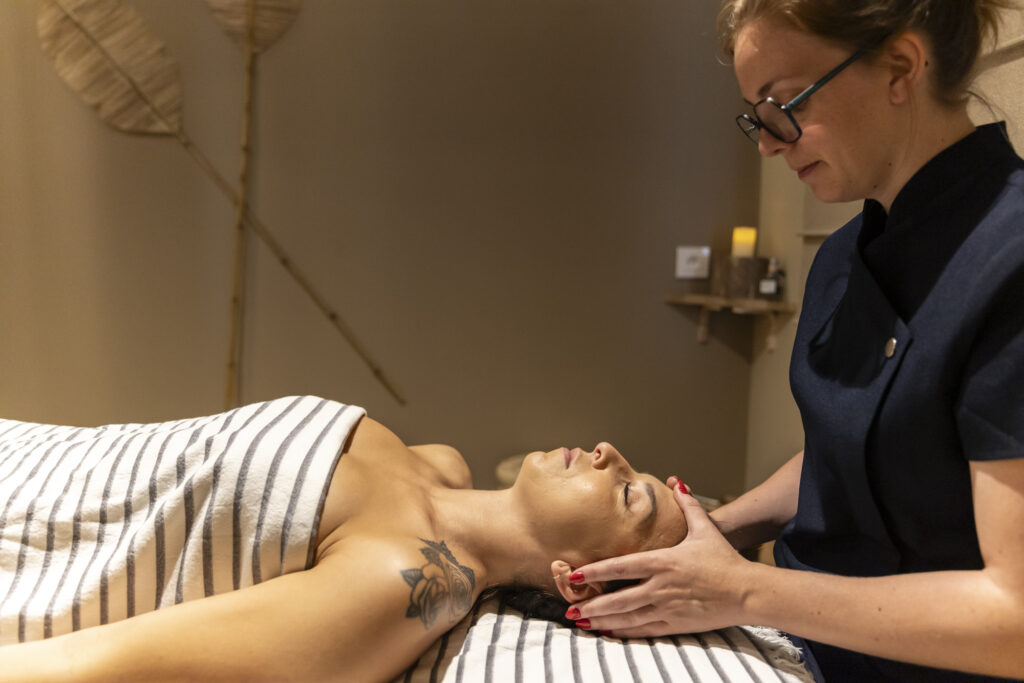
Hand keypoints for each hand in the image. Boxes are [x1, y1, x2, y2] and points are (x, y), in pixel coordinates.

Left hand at [567, 481, 753, 637]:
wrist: (748, 591)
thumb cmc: (725, 559)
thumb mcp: (705, 529)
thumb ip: (688, 505)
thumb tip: (677, 481)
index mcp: (664, 561)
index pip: (622, 566)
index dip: (596, 571)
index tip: (575, 574)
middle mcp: (662, 586)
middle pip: (619, 598)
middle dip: (592, 604)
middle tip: (570, 608)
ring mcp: (669, 607)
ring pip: (629, 617)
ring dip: (603, 620)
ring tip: (582, 622)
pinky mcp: (678, 623)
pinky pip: (645, 629)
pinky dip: (625, 631)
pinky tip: (609, 632)